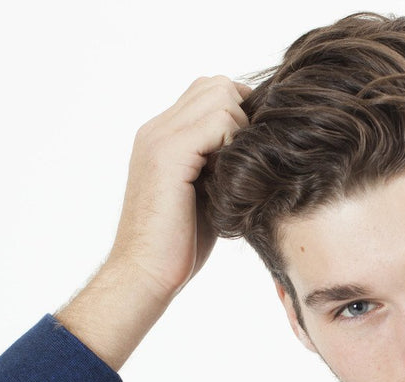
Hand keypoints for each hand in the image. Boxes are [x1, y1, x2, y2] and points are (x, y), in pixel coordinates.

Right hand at [107, 75, 251, 301]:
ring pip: (221, 95)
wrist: (146, 274)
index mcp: (161, 136)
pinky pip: (219, 120)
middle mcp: (156, 129)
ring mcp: (160, 137)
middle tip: (246, 160)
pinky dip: (235, 144)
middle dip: (243, 116)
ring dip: (240, 130)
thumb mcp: (204, 194)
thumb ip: (219, 163)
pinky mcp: (169, 153)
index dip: (238, 113)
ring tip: (235, 171)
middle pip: (217, 84)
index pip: (208, 92)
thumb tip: (257, 147)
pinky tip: (230, 179)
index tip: (249, 152)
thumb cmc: (177, 246)